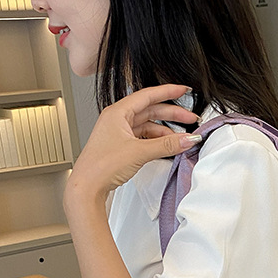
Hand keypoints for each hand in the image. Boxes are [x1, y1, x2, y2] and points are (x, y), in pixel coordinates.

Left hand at [64, 83, 202, 207]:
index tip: (183, 90)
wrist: (88, 187)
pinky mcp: (121, 147)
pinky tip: (168, 147)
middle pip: (150, 111)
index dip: (167, 92)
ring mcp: (119, 133)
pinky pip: (144, 138)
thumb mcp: (139, 152)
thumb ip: (166, 145)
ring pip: (148, 126)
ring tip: (182, 138)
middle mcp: (117, 120)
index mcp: (117, 112)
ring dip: (166, 131)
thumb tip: (187, 139)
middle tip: (190, 119)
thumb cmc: (101, 165)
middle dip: (172, 115)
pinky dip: (157, 141)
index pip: (147, 96)